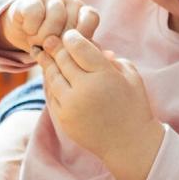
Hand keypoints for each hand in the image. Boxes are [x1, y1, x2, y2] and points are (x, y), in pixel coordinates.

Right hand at [0, 0, 99, 53]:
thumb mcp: (70, 48)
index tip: (73, 50)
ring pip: (55, 16)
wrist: (23, 31)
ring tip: (39, 43)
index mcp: (82, 12)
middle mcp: (69, 2)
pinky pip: (35, 13)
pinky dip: (32, 28)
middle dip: (59, 43)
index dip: (84, 34)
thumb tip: (110, 57)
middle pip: (71, 21)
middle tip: (51, 50)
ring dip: (45, 36)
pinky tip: (30, 32)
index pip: (92, 16)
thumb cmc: (52, 42)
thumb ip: (87, 51)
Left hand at [35, 30, 164, 179]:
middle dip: (55, 47)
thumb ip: (112, 59)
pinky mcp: (63, 118)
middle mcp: (84, 89)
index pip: (78, 46)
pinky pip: (51, 94)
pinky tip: (51, 74)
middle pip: (62, 59)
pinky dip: (51, 82)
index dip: (71, 37)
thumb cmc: (134, 107)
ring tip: (44, 53)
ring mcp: (71, 105)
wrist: (129, 144)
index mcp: (104, 75)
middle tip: (50, 39)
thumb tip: (94, 48)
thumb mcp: (131, 76)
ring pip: (52, 76)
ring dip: (48, 63)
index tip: (69, 34)